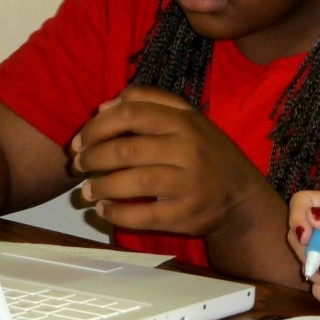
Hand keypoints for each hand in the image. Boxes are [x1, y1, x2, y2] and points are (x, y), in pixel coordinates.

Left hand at [70, 86, 269, 235]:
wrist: (242, 197)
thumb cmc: (208, 154)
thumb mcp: (189, 119)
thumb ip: (151, 104)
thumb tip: (105, 106)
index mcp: (185, 120)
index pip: (130, 113)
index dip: (97, 126)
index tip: (80, 141)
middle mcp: (188, 148)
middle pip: (125, 150)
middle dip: (91, 159)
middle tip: (77, 167)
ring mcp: (189, 182)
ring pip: (131, 182)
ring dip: (99, 186)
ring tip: (86, 190)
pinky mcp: (186, 213)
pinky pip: (141, 215)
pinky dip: (115, 213)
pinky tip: (104, 210)